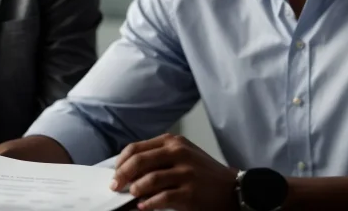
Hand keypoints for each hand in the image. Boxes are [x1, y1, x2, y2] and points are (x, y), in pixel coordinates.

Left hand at [111, 134, 237, 210]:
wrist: (232, 189)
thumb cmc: (203, 173)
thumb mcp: (183, 155)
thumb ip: (158, 157)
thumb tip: (127, 170)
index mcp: (173, 142)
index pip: (137, 148)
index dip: (121, 161)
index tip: (115, 172)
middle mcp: (179, 153)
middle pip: (139, 161)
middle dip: (122, 175)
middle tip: (115, 186)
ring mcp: (186, 173)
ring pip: (149, 180)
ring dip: (135, 189)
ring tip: (132, 195)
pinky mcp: (190, 193)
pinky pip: (162, 198)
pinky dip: (148, 204)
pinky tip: (143, 206)